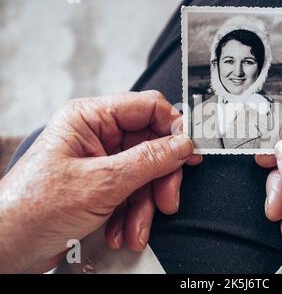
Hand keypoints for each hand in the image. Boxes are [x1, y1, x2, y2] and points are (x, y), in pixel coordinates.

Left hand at [0, 91, 201, 272]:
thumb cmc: (34, 209)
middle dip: (160, 178)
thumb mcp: (101, 183)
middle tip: (166, 199)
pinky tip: (122, 231)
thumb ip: (148, 161)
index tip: (190, 150)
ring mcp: (102, 161)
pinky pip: (133, 192)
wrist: (8, 248)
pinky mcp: (103, 185)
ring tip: (135, 229)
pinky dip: (133, 215)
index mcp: (90, 118)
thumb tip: (182, 145)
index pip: (147, 107)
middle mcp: (97, 136)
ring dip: (145, 205)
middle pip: (151, 145)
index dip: (173, 127)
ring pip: (145, 174)